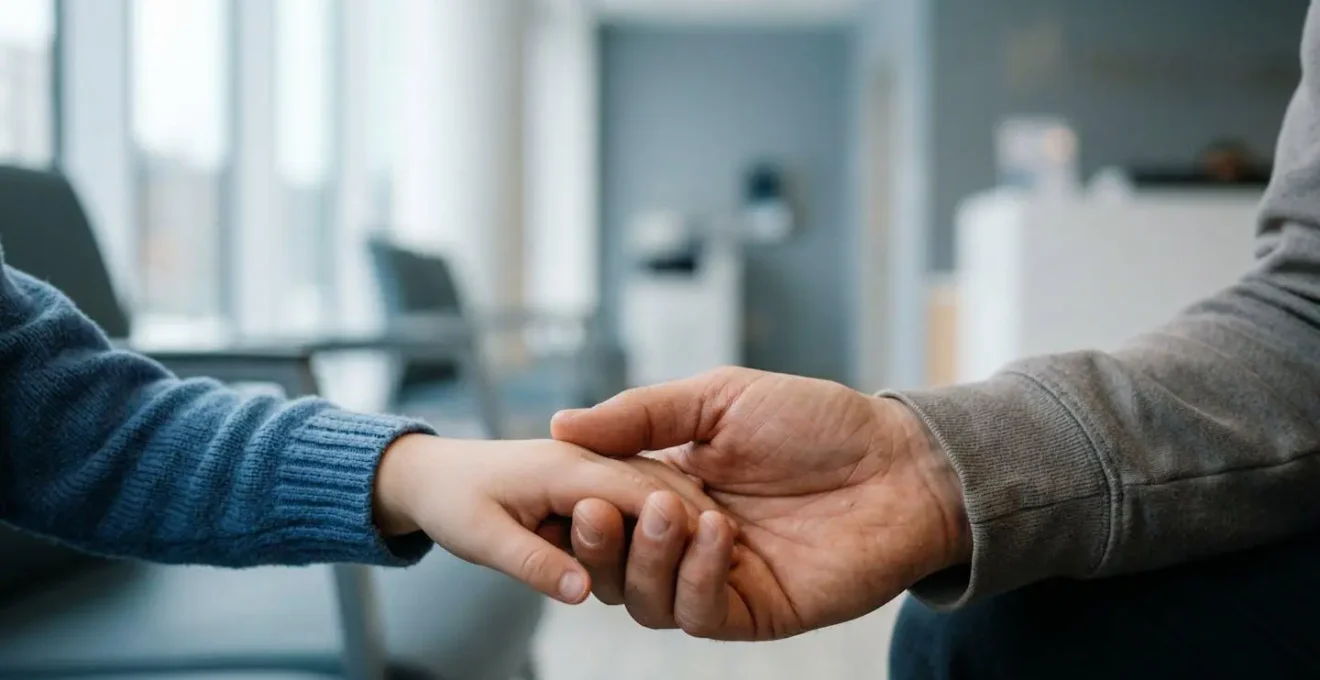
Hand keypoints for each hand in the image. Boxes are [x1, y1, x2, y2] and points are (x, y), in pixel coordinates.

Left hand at [372, 435, 699, 603]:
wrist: (420, 475)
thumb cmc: (445, 497)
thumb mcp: (477, 532)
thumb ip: (533, 560)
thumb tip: (582, 593)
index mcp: (560, 472)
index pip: (633, 493)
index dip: (675, 520)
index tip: (712, 540)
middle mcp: (583, 468)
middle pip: (653, 488)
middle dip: (687, 515)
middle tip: (719, 535)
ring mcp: (589, 471)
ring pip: (654, 488)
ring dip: (680, 510)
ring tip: (710, 532)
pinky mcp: (592, 483)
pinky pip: (640, 486)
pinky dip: (664, 504)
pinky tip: (680, 527)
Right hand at [552, 367, 970, 640]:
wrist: (900, 462)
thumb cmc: (817, 422)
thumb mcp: (719, 398)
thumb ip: (642, 414)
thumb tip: (561, 426)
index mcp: (668, 487)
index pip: (598, 512)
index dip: (575, 504)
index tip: (564, 484)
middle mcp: (685, 540)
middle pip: (610, 566)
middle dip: (596, 541)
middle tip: (597, 507)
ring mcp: (718, 579)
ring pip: (645, 599)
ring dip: (646, 558)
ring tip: (667, 510)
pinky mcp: (756, 611)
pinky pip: (700, 614)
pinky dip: (694, 578)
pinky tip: (715, 534)